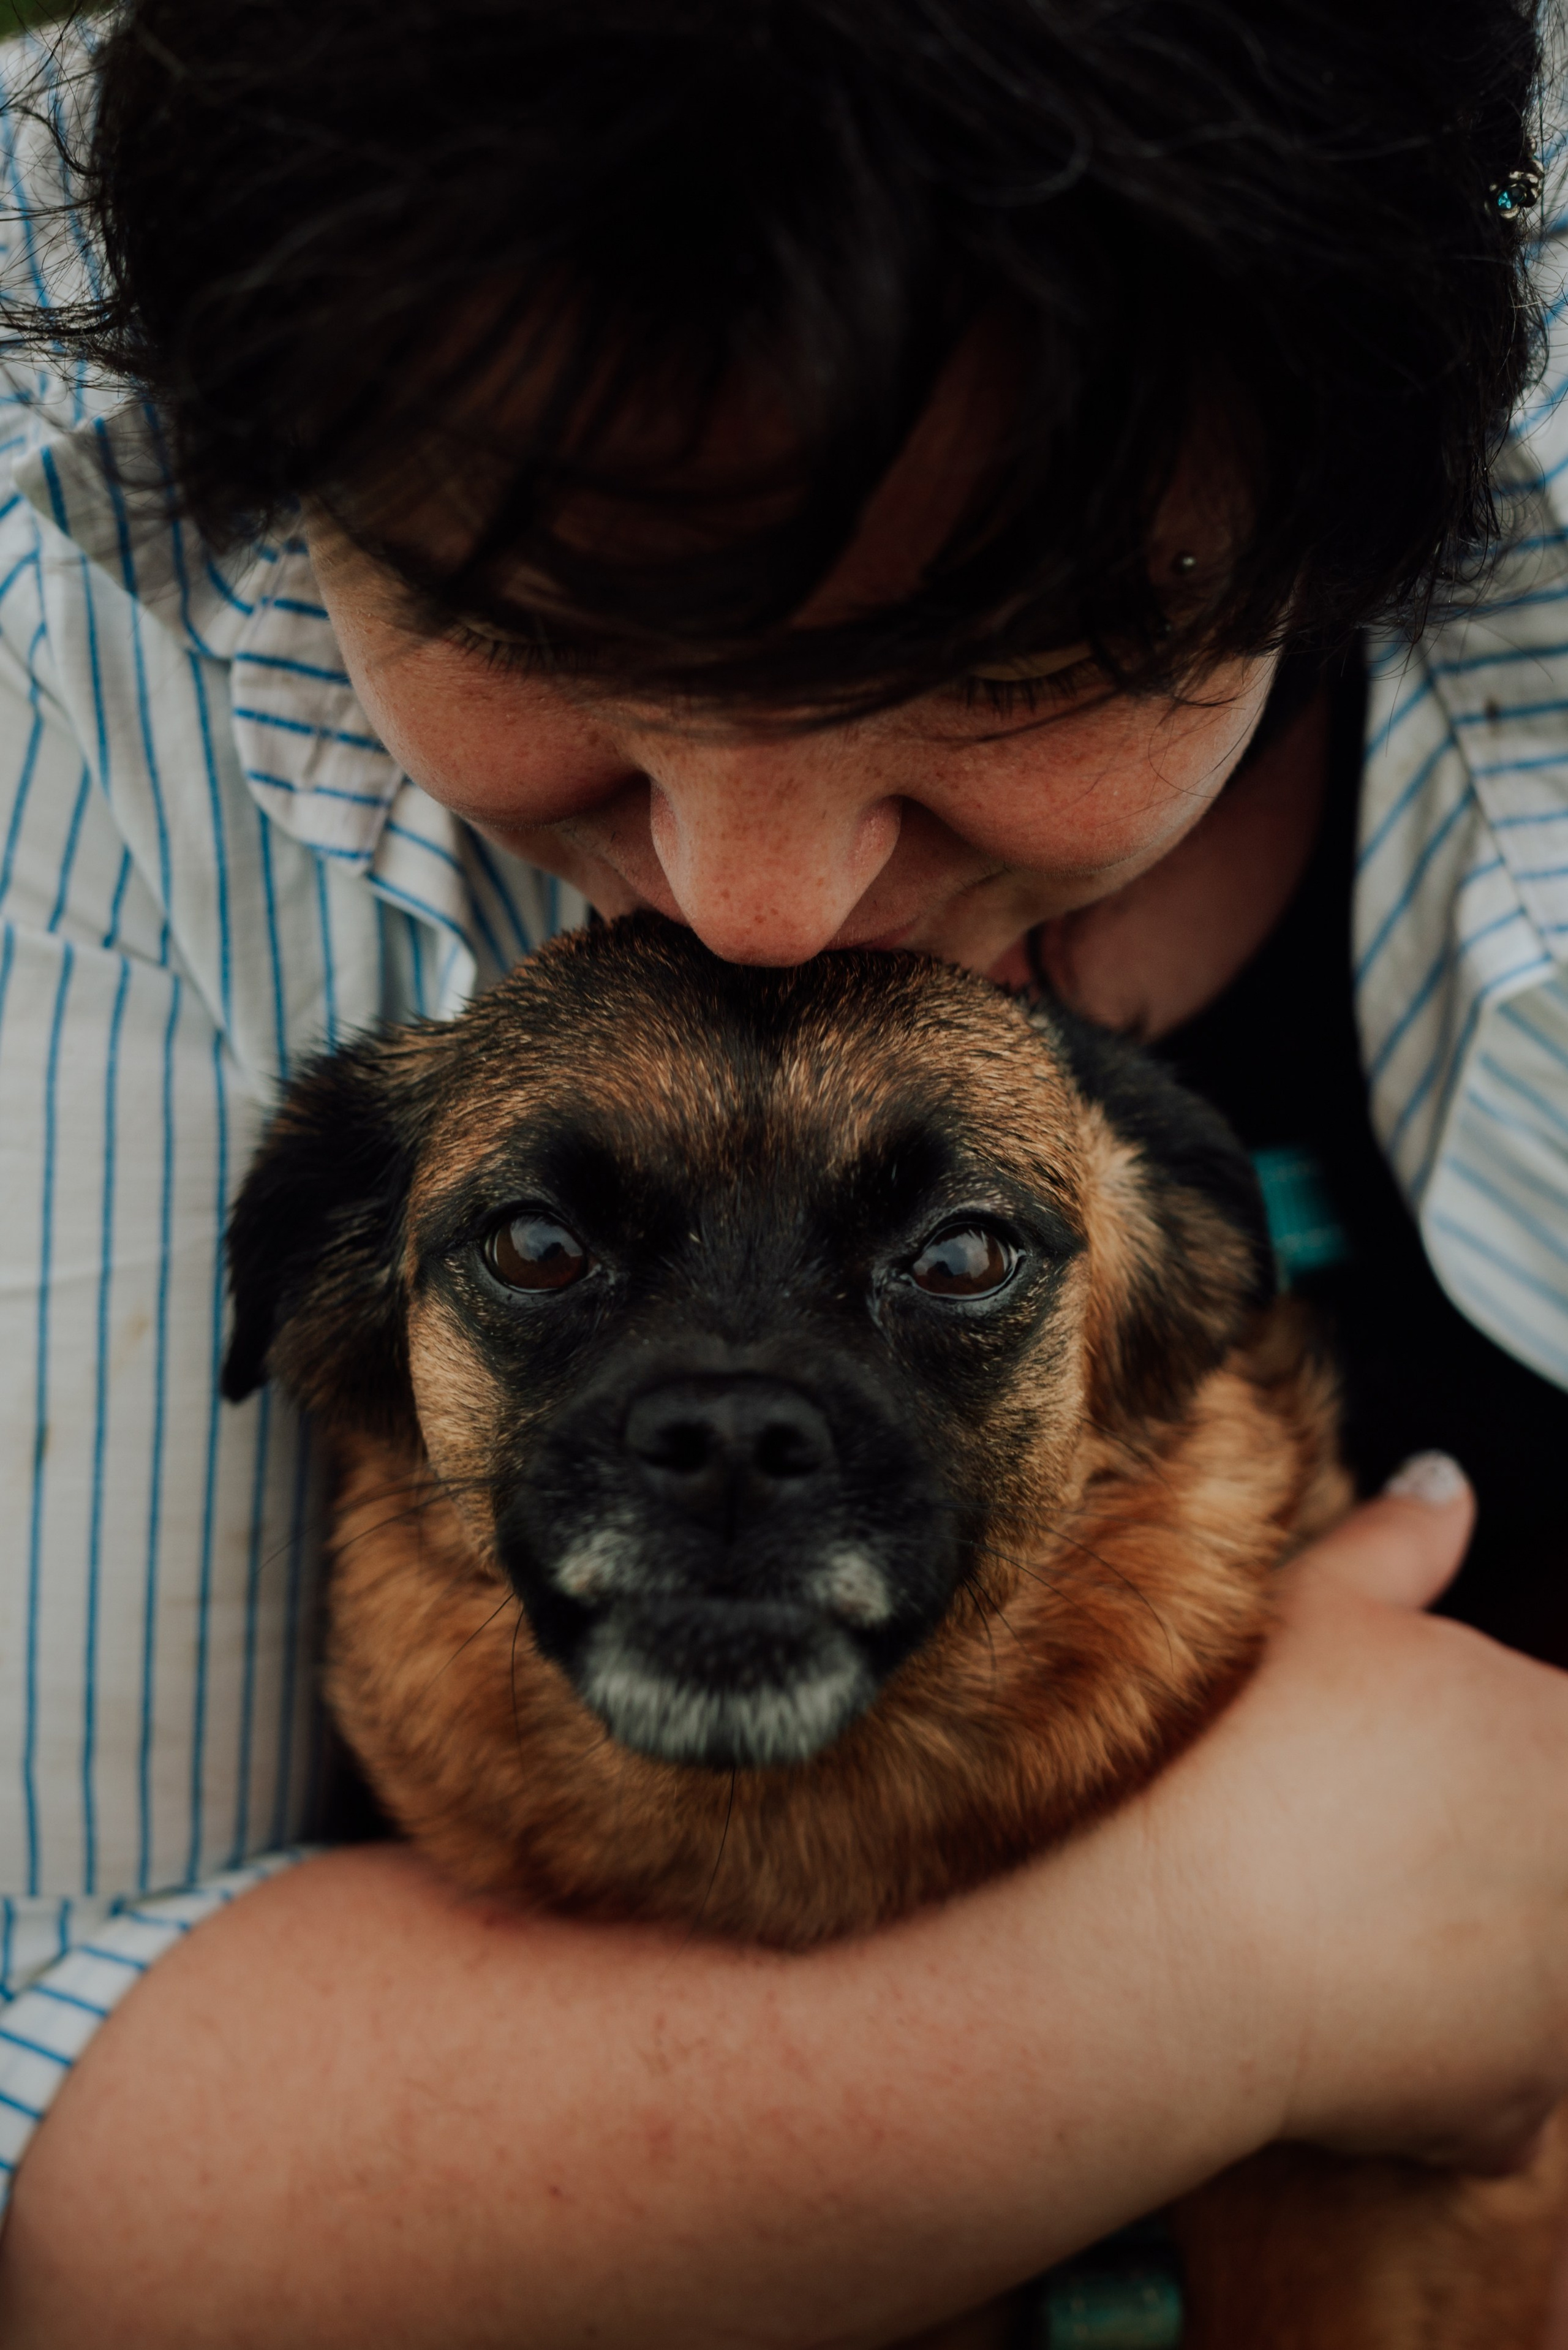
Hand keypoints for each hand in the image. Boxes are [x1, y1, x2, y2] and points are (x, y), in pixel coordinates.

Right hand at [1147, 1459, 1567, 2173]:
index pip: (1558, 1736)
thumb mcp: (1324, 1610)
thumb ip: (1403, 1541)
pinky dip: (1445, 2056)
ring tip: (1359, 1920)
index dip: (1501, 1744)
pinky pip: (1503, 2077)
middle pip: (1554, 1847)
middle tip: (1381, 1835)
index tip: (1425, 1761)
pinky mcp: (1527, 2108)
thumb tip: (1445, 1482)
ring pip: (1544, 1963)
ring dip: (1482, 1946)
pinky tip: (1353, 2012)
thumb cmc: (1261, 1765)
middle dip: (1501, 1840)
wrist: (1199, 1950)